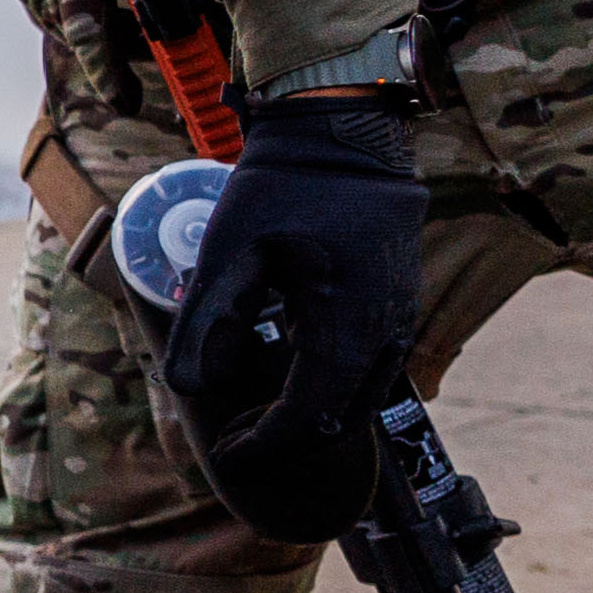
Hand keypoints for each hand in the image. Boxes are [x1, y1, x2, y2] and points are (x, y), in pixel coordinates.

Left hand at [158, 89, 423, 538]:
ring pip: (361, 400)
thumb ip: (209, 321)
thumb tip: (190, 388)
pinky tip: (287, 379)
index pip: (310, 416)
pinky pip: (373, 371)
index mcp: (348, 322)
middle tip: (231, 438)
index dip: (265, 446)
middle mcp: (387, 329)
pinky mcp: (401, 305)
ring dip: (309, 419)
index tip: (225, 455)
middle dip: (283, 441)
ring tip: (252, 415)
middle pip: (338, 419)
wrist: (343, 137)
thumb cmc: (282, 187)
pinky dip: (332, 391)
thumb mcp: (230, 251)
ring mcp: (402, 318)